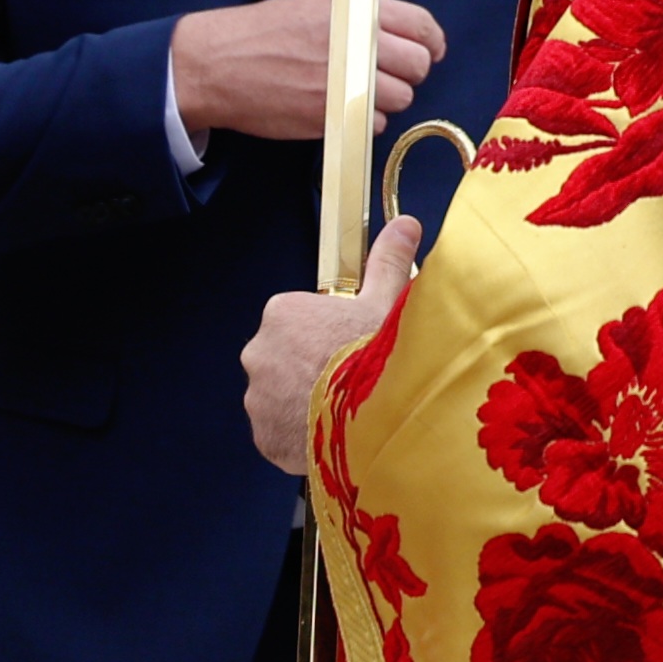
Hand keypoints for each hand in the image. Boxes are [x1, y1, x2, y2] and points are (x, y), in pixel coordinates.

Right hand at [169, 0, 441, 146]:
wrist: (217, 64)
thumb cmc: (262, 33)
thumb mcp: (314, 5)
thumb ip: (361, 15)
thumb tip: (400, 32)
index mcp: (354, 11)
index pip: (420, 25)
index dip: (432, 40)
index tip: (431, 50)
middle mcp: (355, 45)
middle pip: (417, 65)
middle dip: (411, 72)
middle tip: (392, 74)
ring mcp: (345, 83)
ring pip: (400, 98)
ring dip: (387, 98)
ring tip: (358, 91)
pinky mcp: (333, 116)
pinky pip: (373, 122)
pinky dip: (364, 119)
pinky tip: (340, 106)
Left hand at [243, 211, 420, 476]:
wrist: (372, 417)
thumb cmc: (375, 353)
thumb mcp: (387, 301)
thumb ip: (388, 262)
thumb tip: (405, 224)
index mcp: (282, 313)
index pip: (298, 322)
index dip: (327, 335)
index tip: (349, 347)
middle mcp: (258, 353)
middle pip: (285, 360)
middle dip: (311, 370)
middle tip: (349, 383)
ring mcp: (257, 399)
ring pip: (281, 399)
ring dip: (304, 405)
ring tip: (344, 414)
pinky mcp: (264, 437)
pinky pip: (281, 434)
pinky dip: (300, 437)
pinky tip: (332, 436)